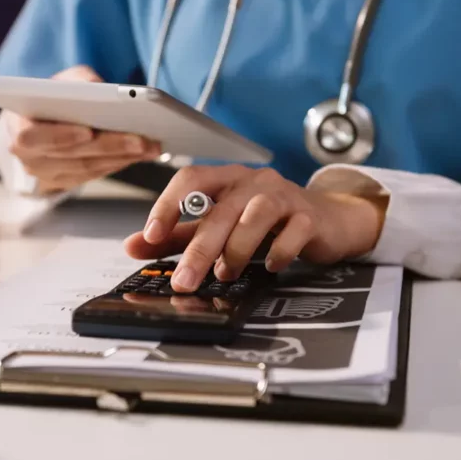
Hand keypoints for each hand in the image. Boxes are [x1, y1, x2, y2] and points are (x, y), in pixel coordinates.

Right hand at [2, 65, 161, 194]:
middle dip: (109, 146)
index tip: (88, 131)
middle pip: (71, 155)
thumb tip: (100, 87)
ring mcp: (45, 173)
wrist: (34, 123)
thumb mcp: (57, 81)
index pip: (33, 137)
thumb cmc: (47, 99)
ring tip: (149, 146)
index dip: (60, 136)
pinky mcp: (63, 182)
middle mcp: (28, 157)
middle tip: (140, 139)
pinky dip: (118, 163)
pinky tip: (139, 154)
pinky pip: (93, 175)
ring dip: (121, 158)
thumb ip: (76, 80)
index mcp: (17, 127)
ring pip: (86, 168)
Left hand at [123, 165, 387, 292]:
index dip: (168, 204)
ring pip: (255, 216)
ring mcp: (284, 195)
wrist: (328, 220)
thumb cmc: (268, 222)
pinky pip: (293, 232)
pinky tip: (270, 267)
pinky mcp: (310, 216)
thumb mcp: (219, 226)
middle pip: (220, 209)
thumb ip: (177, 236)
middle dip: (199, 249)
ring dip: (236, 251)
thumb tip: (132, 246)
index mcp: (226, 179)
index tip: (150, 235)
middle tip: (184, 281)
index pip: (191, 179)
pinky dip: (278, 252)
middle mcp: (254, 181)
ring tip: (226, 274)